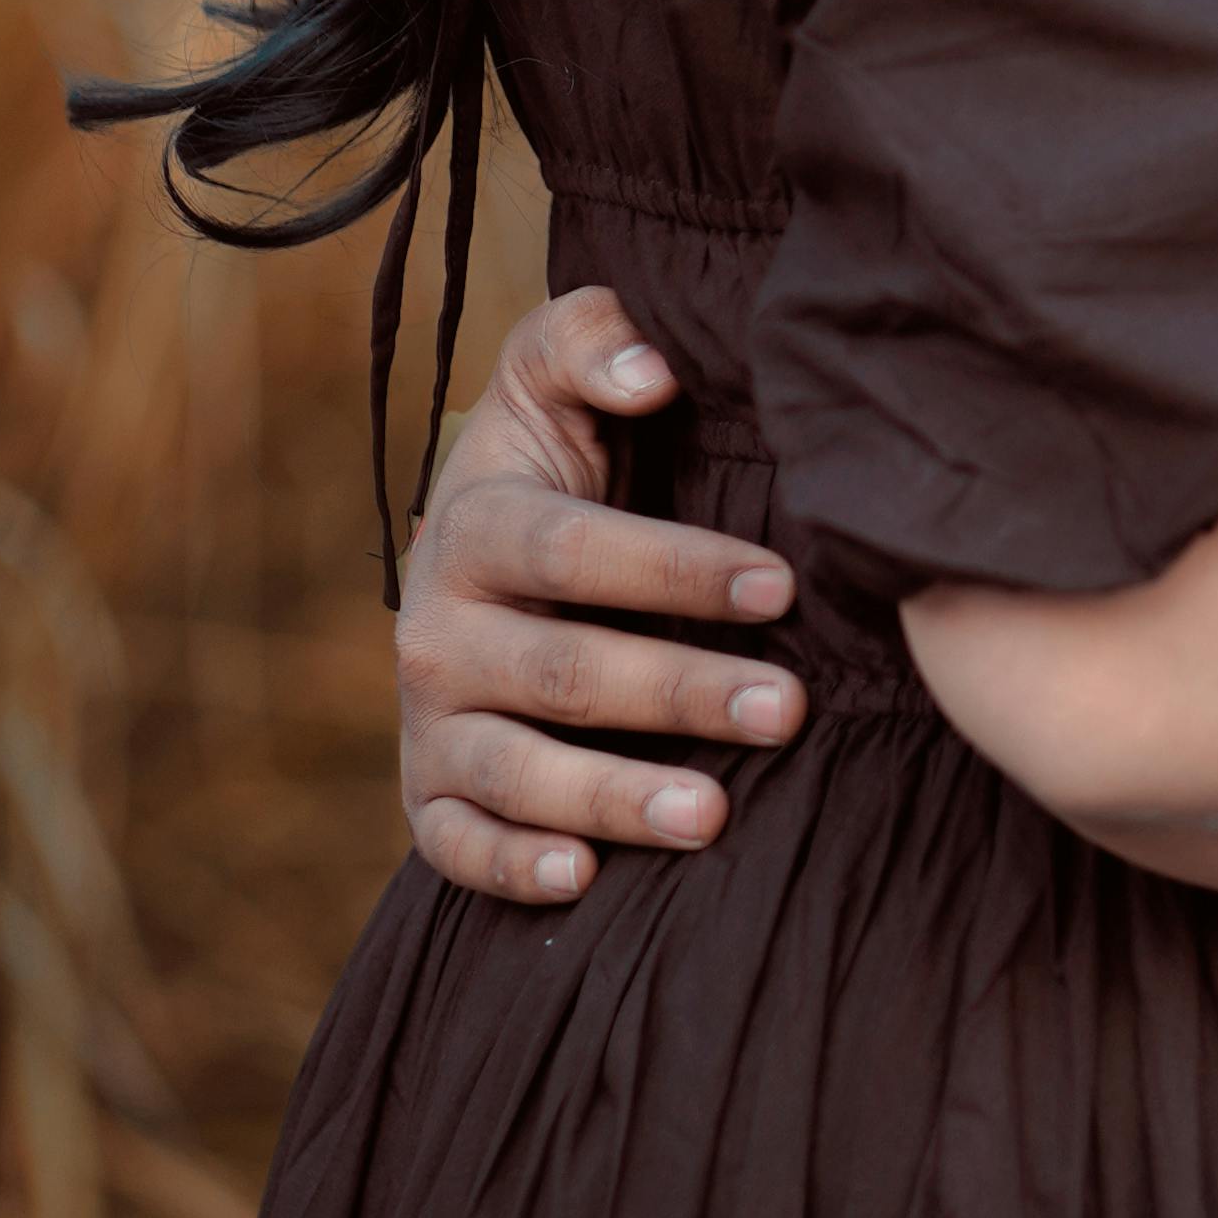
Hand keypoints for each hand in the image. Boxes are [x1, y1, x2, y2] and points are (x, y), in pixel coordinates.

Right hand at [397, 286, 809, 901]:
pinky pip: (454, 847)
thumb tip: (652, 367)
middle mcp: (436, 630)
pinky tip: (583, 879)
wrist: (478, 556)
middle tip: (787, 710)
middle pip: (561, 670)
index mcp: (473, 526)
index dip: (675, 568)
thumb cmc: (554, 462)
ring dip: (613, 796)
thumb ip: (594, 339)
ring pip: (514, 771)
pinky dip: (509, 867)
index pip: (574, 550)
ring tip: (713, 814)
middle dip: (678, 691)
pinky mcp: (429, 795)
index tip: (781, 584)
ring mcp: (431, 721)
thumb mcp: (556, 378)